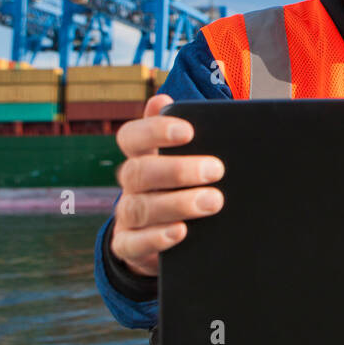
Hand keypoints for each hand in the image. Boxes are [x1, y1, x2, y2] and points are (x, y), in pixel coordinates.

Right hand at [109, 94, 223, 275]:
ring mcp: (127, 215)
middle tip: (216, 169)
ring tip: (213, 201)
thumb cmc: (186, 186)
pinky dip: (157, 238)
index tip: (188, 131)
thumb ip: (182, 132)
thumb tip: (162, 98)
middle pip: (139, 172)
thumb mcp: (188, 158)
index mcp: (142, 156)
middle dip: (177, 170)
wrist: (172, 238)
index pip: (132, 137)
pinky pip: (134, 243)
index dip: (155, 131)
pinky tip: (181, 231)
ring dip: (177, 203)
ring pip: (139, 207)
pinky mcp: (128, 246)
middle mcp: (131, 184)